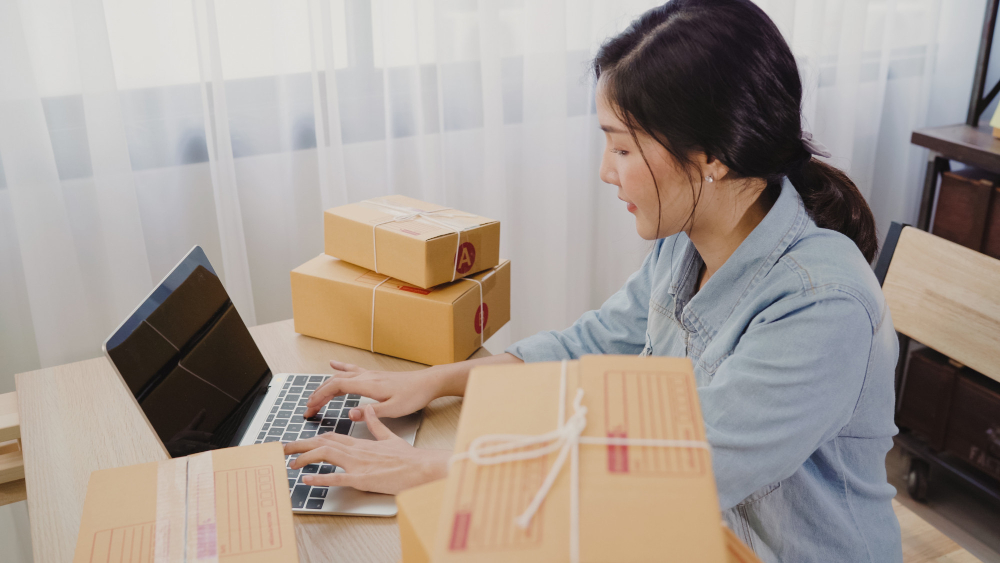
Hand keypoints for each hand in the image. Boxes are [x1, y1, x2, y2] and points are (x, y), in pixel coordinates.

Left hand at [284, 404, 449, 494]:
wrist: (421, 467)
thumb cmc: (408, 457)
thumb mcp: (389, 437)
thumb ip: (375, 425)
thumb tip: (367, 411)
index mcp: (361, 442)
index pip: (330, 437)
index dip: (312, 438)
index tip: (300, 441)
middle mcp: (355, 450)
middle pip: (322, 443)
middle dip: (300, 445)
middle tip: (283, 449)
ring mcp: (358, 464)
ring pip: (325, 455)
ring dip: (305, 458)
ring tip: (290, 464)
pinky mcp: (361, 479)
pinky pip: (336, 477)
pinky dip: (319, 477)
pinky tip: (307, 479)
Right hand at [304, 360, 442, 420]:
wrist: (428, 383)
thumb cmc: (413, 396)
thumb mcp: (393, 409)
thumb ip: (370, 412)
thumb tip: (349, 414)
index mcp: (368, 385)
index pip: (336, 387)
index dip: (320, 396)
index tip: (310, 407)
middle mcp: (366, 377)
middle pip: (335, 381)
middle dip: (319, 394)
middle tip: (308, 408)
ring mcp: (370, 375)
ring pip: (341, 376)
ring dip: (326, 385)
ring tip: (315, 395)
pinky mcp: (374, 376)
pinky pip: (351, 370)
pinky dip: (339, 368)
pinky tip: (333, 364)